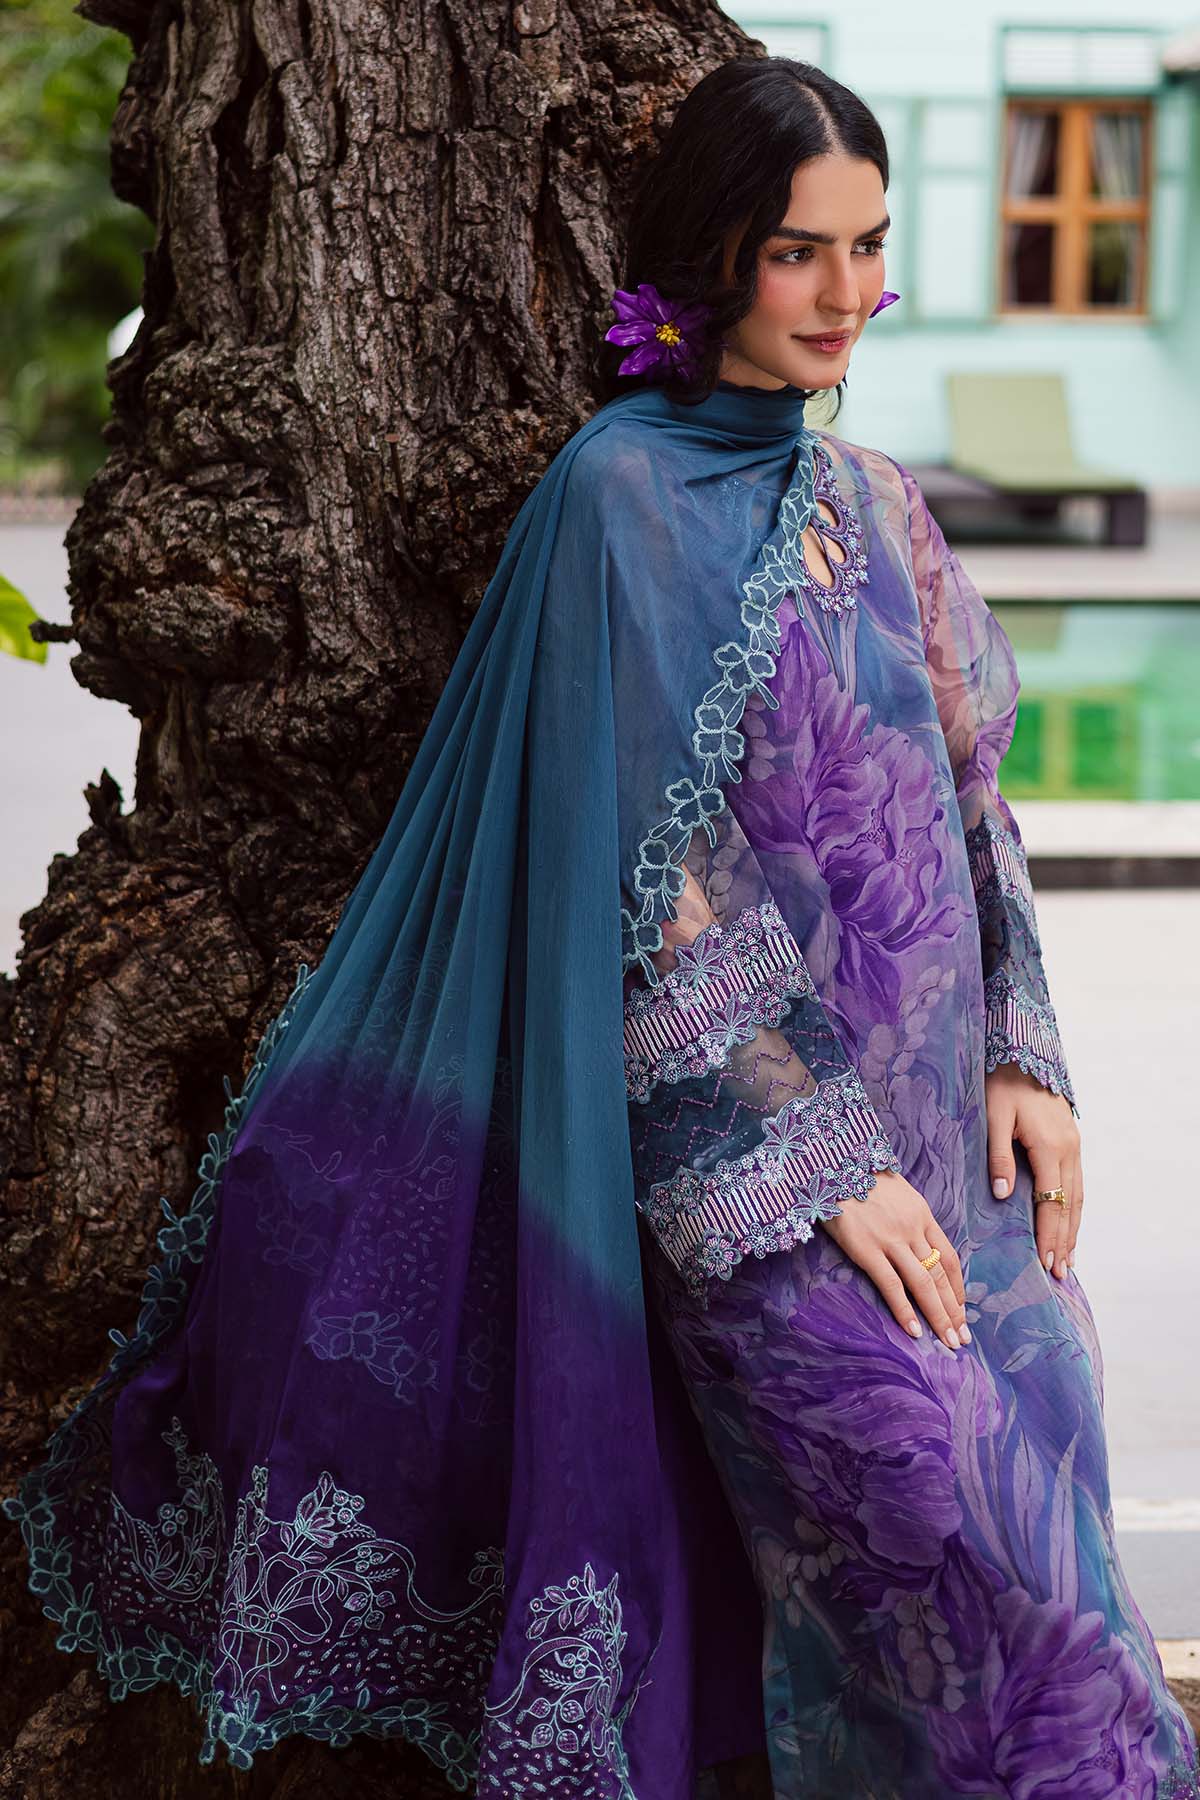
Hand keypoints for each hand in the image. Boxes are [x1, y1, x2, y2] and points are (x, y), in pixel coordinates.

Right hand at [818, 1168, 968, 1350]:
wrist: (833, 1164)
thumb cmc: (860, 1177)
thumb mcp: (897, 1191)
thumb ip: (909, 1216)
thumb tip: (916, 1241)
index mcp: (922, 1214)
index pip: (949, 1257)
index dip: (958, 1286)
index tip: (963, 1309)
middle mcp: (912, 1229)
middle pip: (941, 1275)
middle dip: (954, 1310)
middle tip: (963, 1338)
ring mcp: (891, 1240)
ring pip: (923, 1283)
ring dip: (939, 1316)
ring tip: (949, 1342)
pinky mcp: (867, 1249)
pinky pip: (892, 1285)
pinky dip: (905, 1311)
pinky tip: (915, 1331)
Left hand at [985, 1062, 1080, 1280]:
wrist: (1023, 1051)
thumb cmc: (1001, 1082)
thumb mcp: (993, 1117)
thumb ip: (999, 1157)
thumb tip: (1005, 1197)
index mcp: (1049, 1147)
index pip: (1052, 1203)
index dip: (1049, 1235)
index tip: (1046, 1263)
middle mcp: (1068, 1150)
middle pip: (1070, 1205)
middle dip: (1064, 1241)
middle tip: (1061, 1273)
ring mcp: (1074, 1145)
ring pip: (1078, 1196)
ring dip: (1073, 1228)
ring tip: (1069, 1258)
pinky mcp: (1071, 1140)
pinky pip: (1077, 1182)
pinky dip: (1075, 1207)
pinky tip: (1069, 1221)